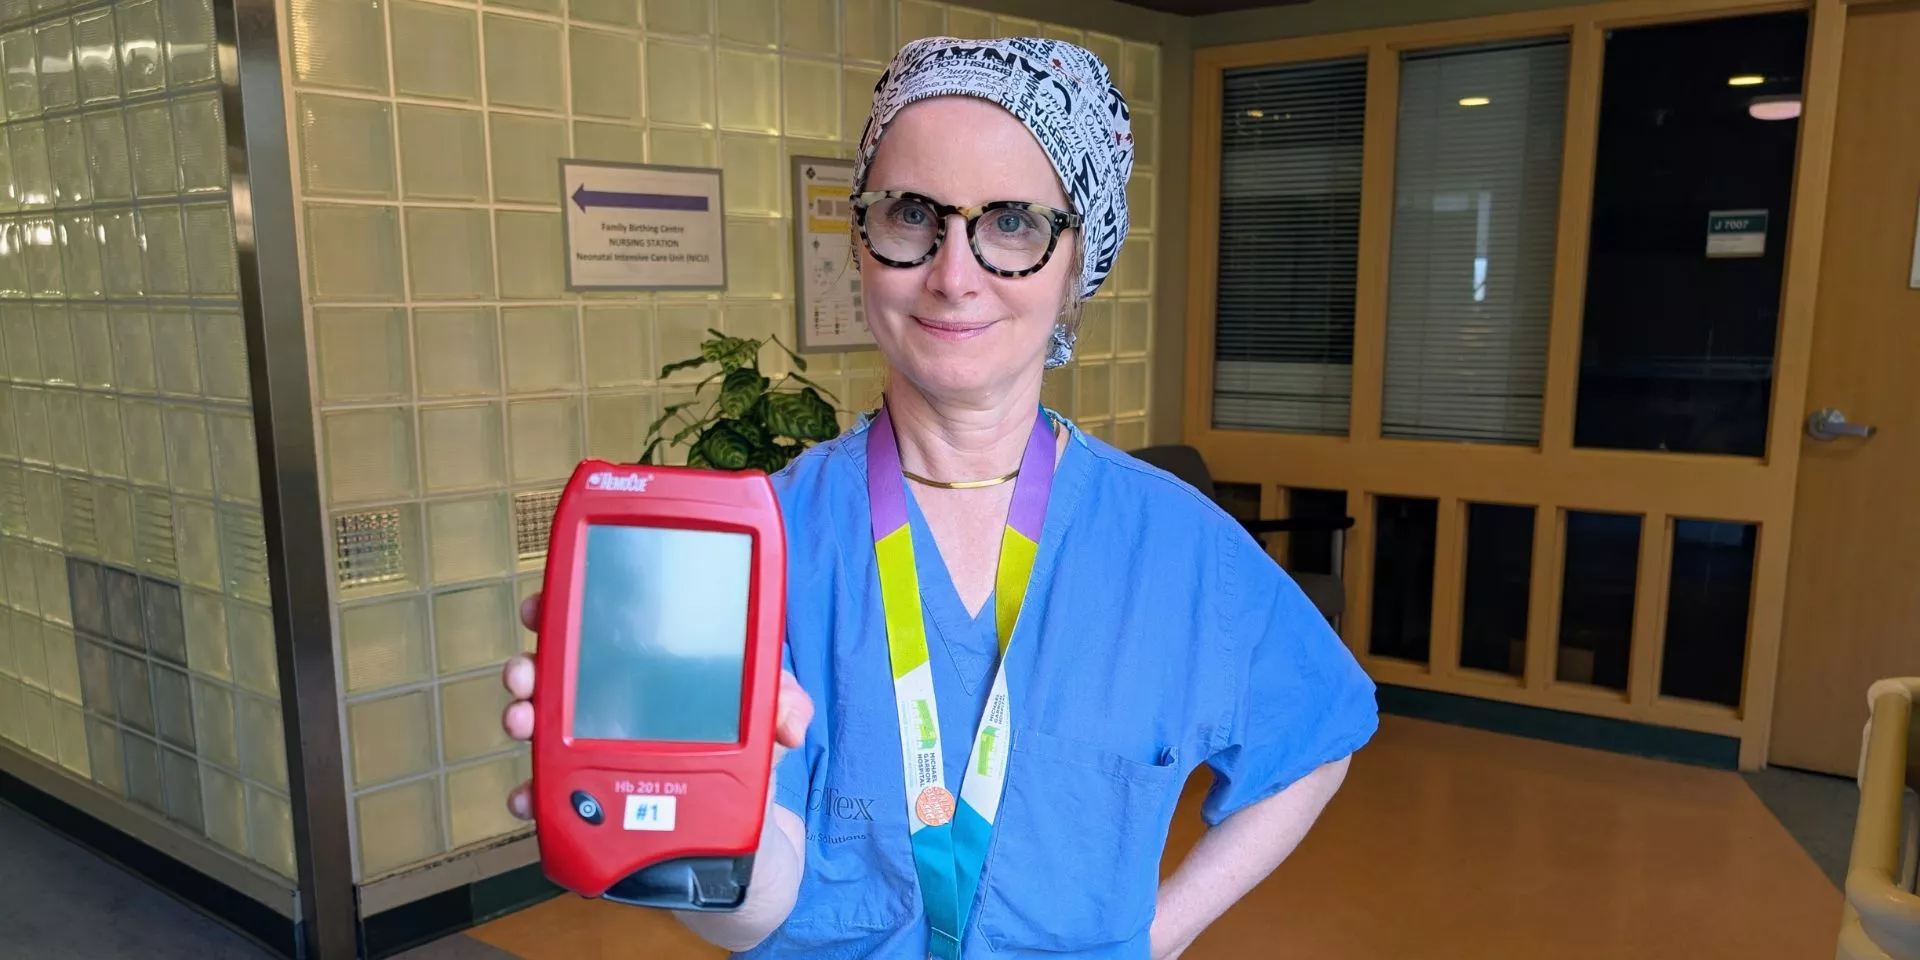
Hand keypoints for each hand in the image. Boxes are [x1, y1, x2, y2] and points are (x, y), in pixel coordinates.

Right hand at [499, 590, 814, 820]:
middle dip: (532, 665)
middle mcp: (616, 703)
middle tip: (525, 670)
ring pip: (548, 726)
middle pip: (563, 673)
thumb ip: (785, 704)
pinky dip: (537, 792)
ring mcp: (598, 750)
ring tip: (522, 722)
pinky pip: (556, 793)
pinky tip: (530, 793)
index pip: (606, 627)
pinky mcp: (592, 798)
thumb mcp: (770, 720)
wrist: (742, 832)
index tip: (542, 606)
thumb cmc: (749, 758)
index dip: (570, 609)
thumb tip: (790, 724)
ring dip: (525, 718)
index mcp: (654, 669)